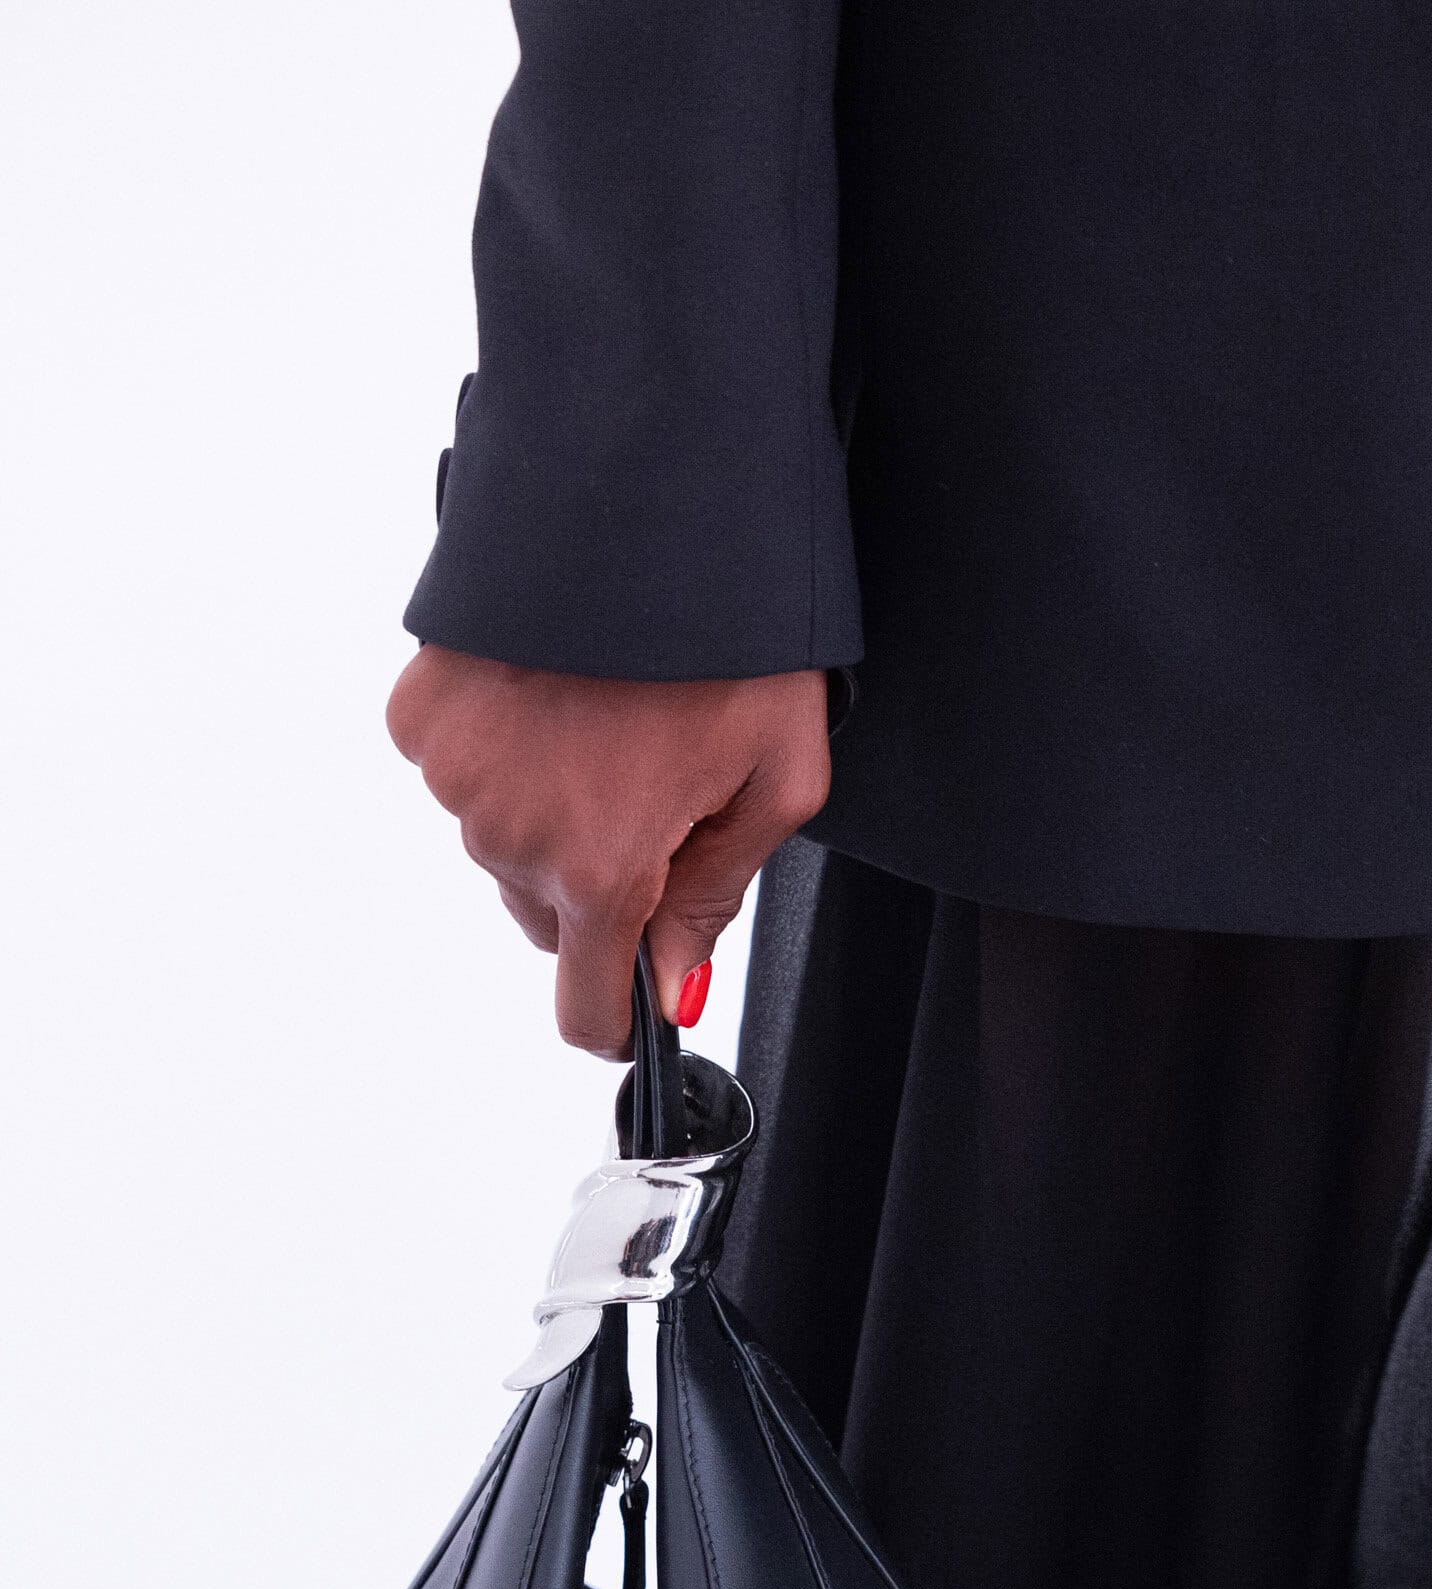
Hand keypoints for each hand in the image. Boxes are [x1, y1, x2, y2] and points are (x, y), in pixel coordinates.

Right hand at [386, 649, 831, 1055]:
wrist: (647, 497)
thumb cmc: (729, 633)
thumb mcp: (777, 776)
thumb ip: (718, 895)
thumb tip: (674, 984)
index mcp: (600, 868)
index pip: (584, 1005)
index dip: (618, 1015)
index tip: (634, 1008)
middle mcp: (511, 837)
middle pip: (551, 917)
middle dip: (600, 885)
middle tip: (658, 798)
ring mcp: (455, 776)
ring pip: (506, 845)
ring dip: (551, 813)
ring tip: (610, 726)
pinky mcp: (421, 714)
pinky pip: (464, 773)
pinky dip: (503, 754)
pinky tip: (556, 697)